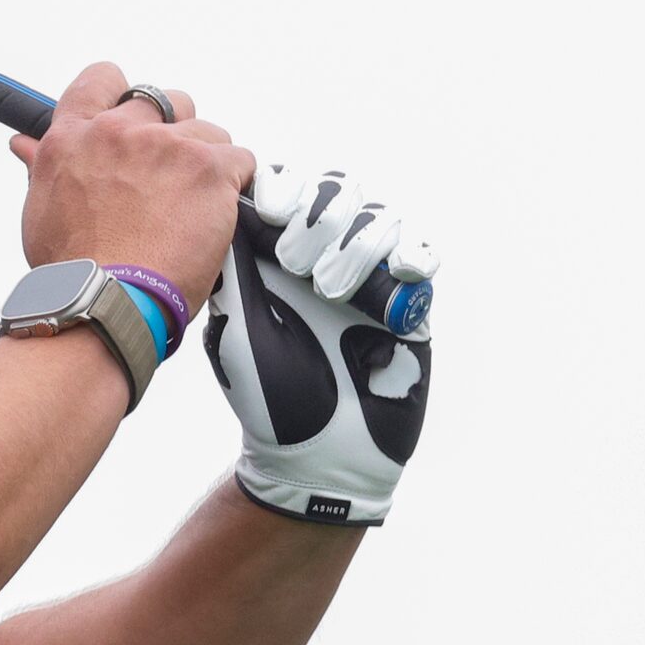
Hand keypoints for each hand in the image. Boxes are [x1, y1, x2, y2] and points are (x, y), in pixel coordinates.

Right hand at [8, 63, 257, 311]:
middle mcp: (117, 132)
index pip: (101, 80)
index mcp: (72, 137)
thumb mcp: (43, 209)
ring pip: (208, 133)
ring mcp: (166, 146)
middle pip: (164, 100)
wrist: (107, 302)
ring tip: (191, 209)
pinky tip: (215, 216)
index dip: (122, 93)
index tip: (131, 115)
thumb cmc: (73, 269)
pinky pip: (240, 161)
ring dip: (205, 165)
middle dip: (172, 131)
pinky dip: (235, 186)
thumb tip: (24, 143)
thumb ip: (43, 166)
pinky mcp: (208, 168)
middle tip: (168, 175)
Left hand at [204, 164, 438, 526]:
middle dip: (318, 218)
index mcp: (276, 257)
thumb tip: (223, 205)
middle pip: (337, 195)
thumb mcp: (240, 326)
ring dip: (355, 243)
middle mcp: (324, 258)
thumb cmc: (267, 394)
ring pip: (378, 219)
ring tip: (329, 288)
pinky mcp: (409, 303)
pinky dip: (413, 253)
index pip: (289, 194)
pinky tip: (398, 271)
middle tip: (295, 262)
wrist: (318, 454)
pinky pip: (421, 256)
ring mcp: (369, 278)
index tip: (272, 210)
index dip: (285, 190)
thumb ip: (236, 268)